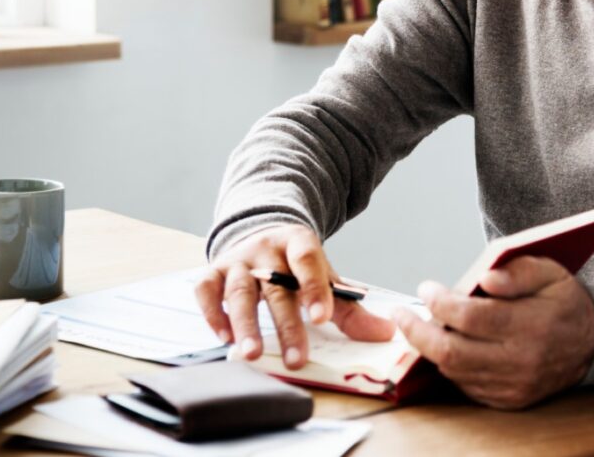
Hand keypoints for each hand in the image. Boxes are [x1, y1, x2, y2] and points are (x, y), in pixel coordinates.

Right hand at [194, 224, 394, 369]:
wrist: (261, 236)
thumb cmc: (296, 266)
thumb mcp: (325, 278)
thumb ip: (350, 307)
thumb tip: (386, 332)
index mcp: (298, 242)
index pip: (307, 259)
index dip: (315, 287)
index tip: (323, 318)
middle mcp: (265, 249)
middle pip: (276, 286)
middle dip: (286, 324)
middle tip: (296, 358)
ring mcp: (237, 259)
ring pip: (239, 291)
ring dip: (245, 323)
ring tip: (252, 354)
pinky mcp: (213, 271)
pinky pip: (206, 289)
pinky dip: (213, 313)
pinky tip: (223, 337)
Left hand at [392, 255, 593, 409]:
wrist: (593, 343)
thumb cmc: (563, 301)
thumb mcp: (549, 271)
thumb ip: (518, 271)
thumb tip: (485, 277)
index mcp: (530, 325)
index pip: (471, 317)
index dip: (440, 302)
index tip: (426, 288)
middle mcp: (520, 361)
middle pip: (452, 352)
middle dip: (418, 332)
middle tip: (400, 314)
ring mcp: (513, 386)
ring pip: (454, 372)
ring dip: (429, 348)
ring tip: (419, 325)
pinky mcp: (509, 400)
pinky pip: (465, 386)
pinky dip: (448, 366)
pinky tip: (443, 345)